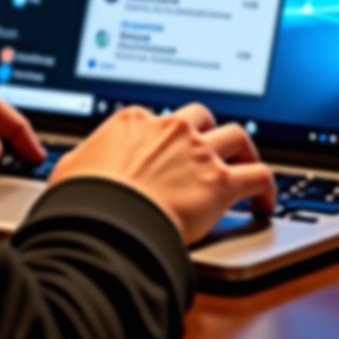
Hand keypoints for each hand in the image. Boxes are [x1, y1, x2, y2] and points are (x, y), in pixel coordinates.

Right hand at [48, 103, 275, 245]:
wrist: (106, 221)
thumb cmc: (84, 199)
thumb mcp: (70, 169)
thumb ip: (82, 162)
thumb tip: (77, 168)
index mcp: (134, 121)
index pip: (157, 119)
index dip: (163, 137)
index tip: (165, 152)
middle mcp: (171, 129)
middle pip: (201, 117)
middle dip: (206, 131)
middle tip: (208, 149)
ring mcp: (199, 153)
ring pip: (237, 136)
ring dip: (244, 150)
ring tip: (247, 165)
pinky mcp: (220, 183)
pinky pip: (259, 176)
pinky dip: (267, 187)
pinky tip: (266, 202)